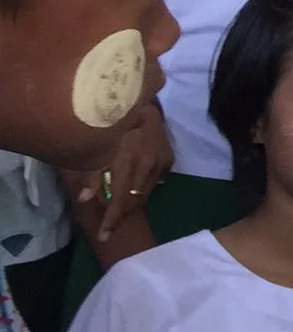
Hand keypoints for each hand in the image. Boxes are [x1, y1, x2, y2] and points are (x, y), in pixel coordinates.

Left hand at [66, 102, 172, 242]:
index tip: (104, 236)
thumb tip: (85, 200)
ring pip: (145, 193)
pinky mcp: (167, 157)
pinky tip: (133, 185)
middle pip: (134, 201)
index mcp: (127, 161)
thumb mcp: (96, 143)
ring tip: (118, 208)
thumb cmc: (110, 117)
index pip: (119, 200)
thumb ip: (91, 172)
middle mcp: (146, 164)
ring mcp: (159, 161)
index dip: (111, 220)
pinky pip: (154, 181)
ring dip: (131, 203)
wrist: (140, 95)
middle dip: (120, 215)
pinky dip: (142, 188)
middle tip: (108, 225)